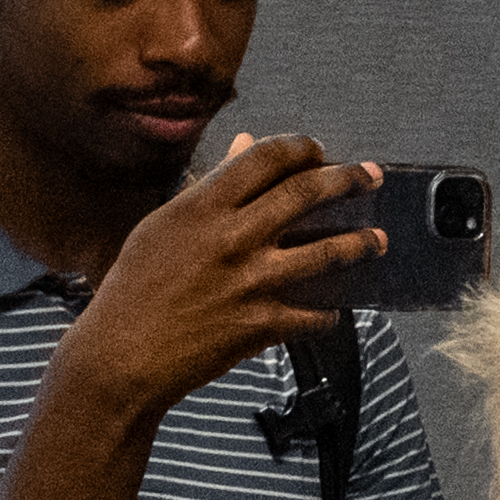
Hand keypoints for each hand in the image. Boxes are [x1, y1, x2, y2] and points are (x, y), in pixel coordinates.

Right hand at [56, 130, 378, 423]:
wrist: (121, 355)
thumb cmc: (136, 287)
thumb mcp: (164, 226)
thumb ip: (210, 187)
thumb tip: (246, 144)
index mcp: (201, 208)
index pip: (265, 158)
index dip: (300, 147)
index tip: (318, 149)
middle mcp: (231, 238)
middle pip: (305, 194)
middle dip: (348, 180)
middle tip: (372, 176)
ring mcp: (250, 282)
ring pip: (327, 252)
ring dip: (360, 243)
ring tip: (378, 239)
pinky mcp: (262, 324)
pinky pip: (316, 314)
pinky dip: (330, 311)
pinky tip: (334, 308)